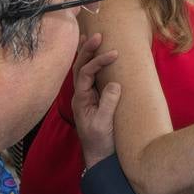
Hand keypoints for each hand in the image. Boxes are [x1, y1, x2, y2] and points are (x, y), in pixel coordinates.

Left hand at [70, 33, 121, 169]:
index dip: (98, 61)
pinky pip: (90, 77)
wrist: (99, 158)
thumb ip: (108, 104)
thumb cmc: (100, 142)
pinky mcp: (94, 100)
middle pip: (79, 68)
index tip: (113, 54)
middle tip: (97, 35)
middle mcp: (80, 96)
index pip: (85, 74)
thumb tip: (114, 83)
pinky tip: (96, 57)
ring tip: (90, 38)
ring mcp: (86, 97)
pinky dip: (92, 64)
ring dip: (86, 54)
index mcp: (80, 100)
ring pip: (82, 71)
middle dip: (86, 51)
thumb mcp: (104, 124)